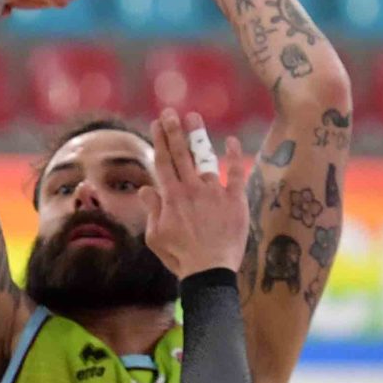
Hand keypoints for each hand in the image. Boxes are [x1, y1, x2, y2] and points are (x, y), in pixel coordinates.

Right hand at [143, 109, 247, 278]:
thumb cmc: (180, 257)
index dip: (159, 141)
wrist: (209, 270)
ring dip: (198, 136)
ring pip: (205, 158)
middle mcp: (191, 189)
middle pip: (181, 154)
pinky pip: (237, 173)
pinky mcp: (235, 200)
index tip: (156, 123)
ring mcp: (214, 192)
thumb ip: (151, 210)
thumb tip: (145, 190)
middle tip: (170, 112)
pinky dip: (234, 156)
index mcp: (171, 197)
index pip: (163, 162)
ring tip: (193, 117)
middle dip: (174, 131)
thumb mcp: (155, 236)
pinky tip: (232, 141)